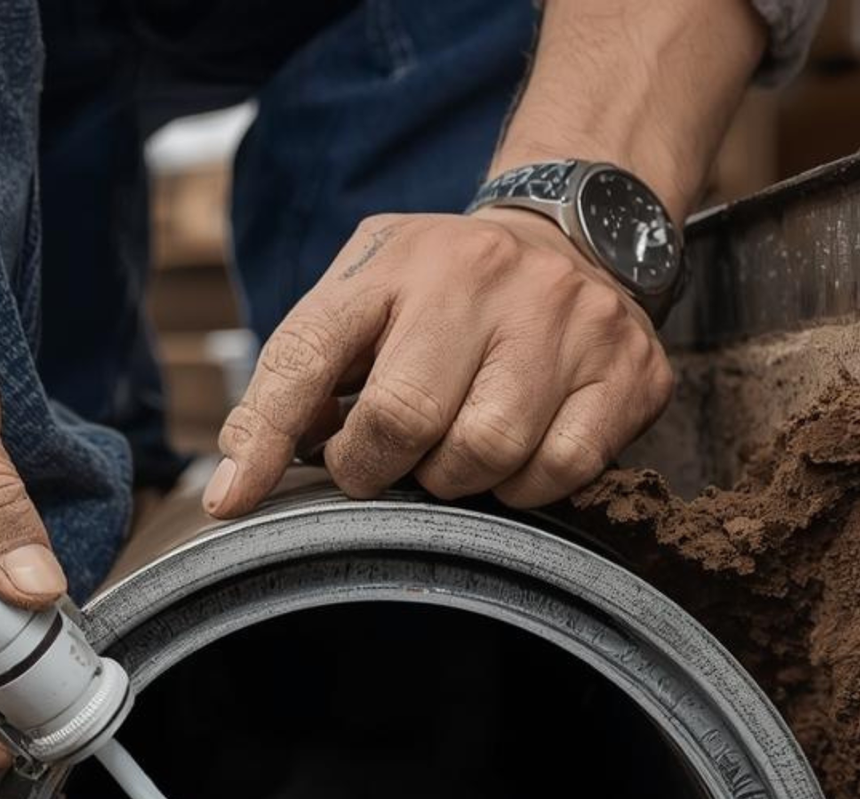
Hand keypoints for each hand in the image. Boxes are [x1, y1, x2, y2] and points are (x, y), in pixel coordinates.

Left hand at [205, 209, 673, 517]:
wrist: (575, 233)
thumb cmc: (444, 294)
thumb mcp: (360, 305)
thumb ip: (295, 385)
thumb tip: (232, 485)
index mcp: (394, 259)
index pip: (307, 354)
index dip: (265, 440)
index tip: (233, 504)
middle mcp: (481, 276)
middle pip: (406, 419)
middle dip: (381, 468)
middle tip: (388, 466)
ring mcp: (564, 318)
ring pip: (487, 453)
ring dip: (459, 482)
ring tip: (456, 453)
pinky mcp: (627, 367)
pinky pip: (561, 469)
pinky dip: (527, 487)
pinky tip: (518, 456)